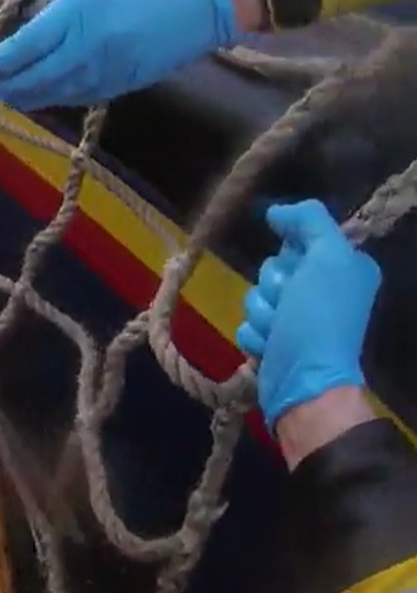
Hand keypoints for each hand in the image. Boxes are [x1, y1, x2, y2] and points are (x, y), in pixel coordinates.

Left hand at [0, 0, 237, 110]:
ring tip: (11, 99)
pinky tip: (49, 98)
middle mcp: (88, 45)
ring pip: (60, 91)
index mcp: (77, 10)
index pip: (28, 45)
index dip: (3, 61)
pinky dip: (63, 99)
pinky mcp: (129, 81)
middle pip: (38, 75)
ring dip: (32, 98)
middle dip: (11, 86)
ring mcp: (110, 67)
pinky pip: (87, 96)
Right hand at [235, 200, 379, 429]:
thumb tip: (275, 212)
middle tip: (288, 304)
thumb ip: (309, 220)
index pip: (299, 239)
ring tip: (278, 332)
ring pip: (256, 295)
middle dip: (272, 286)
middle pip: (273, 267)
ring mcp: (298, 319)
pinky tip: (269, 346)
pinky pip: (248, 323)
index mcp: (344, 268)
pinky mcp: (275, 340)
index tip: (297, 268)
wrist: (303, 381)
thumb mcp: (328, 257)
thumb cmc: (319, 318)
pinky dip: (255, 334)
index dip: (290, 252)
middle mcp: (324, 290)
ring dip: (261, 313)